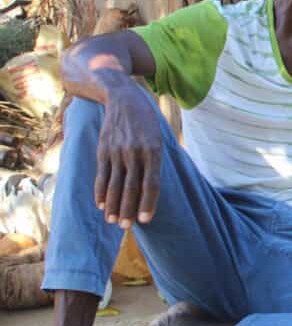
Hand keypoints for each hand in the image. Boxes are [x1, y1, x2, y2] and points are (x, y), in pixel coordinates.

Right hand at [94, 86, 162, 227]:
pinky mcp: (103, 150)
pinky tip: (100, 205)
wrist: (123, 98)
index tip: (146, 220)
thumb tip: (152, 187)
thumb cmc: (146, 122)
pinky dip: (100, 191)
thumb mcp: (158, 138)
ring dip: (113, 205)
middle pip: (131, 187)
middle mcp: (135, 153)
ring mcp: (117, 152)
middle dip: (128, 210)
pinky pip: (102, 175)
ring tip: (113, 221)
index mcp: (153, 151)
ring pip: (114, 184)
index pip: (151, 183)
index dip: (148, 203)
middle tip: (126, 227)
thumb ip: (155, 161)